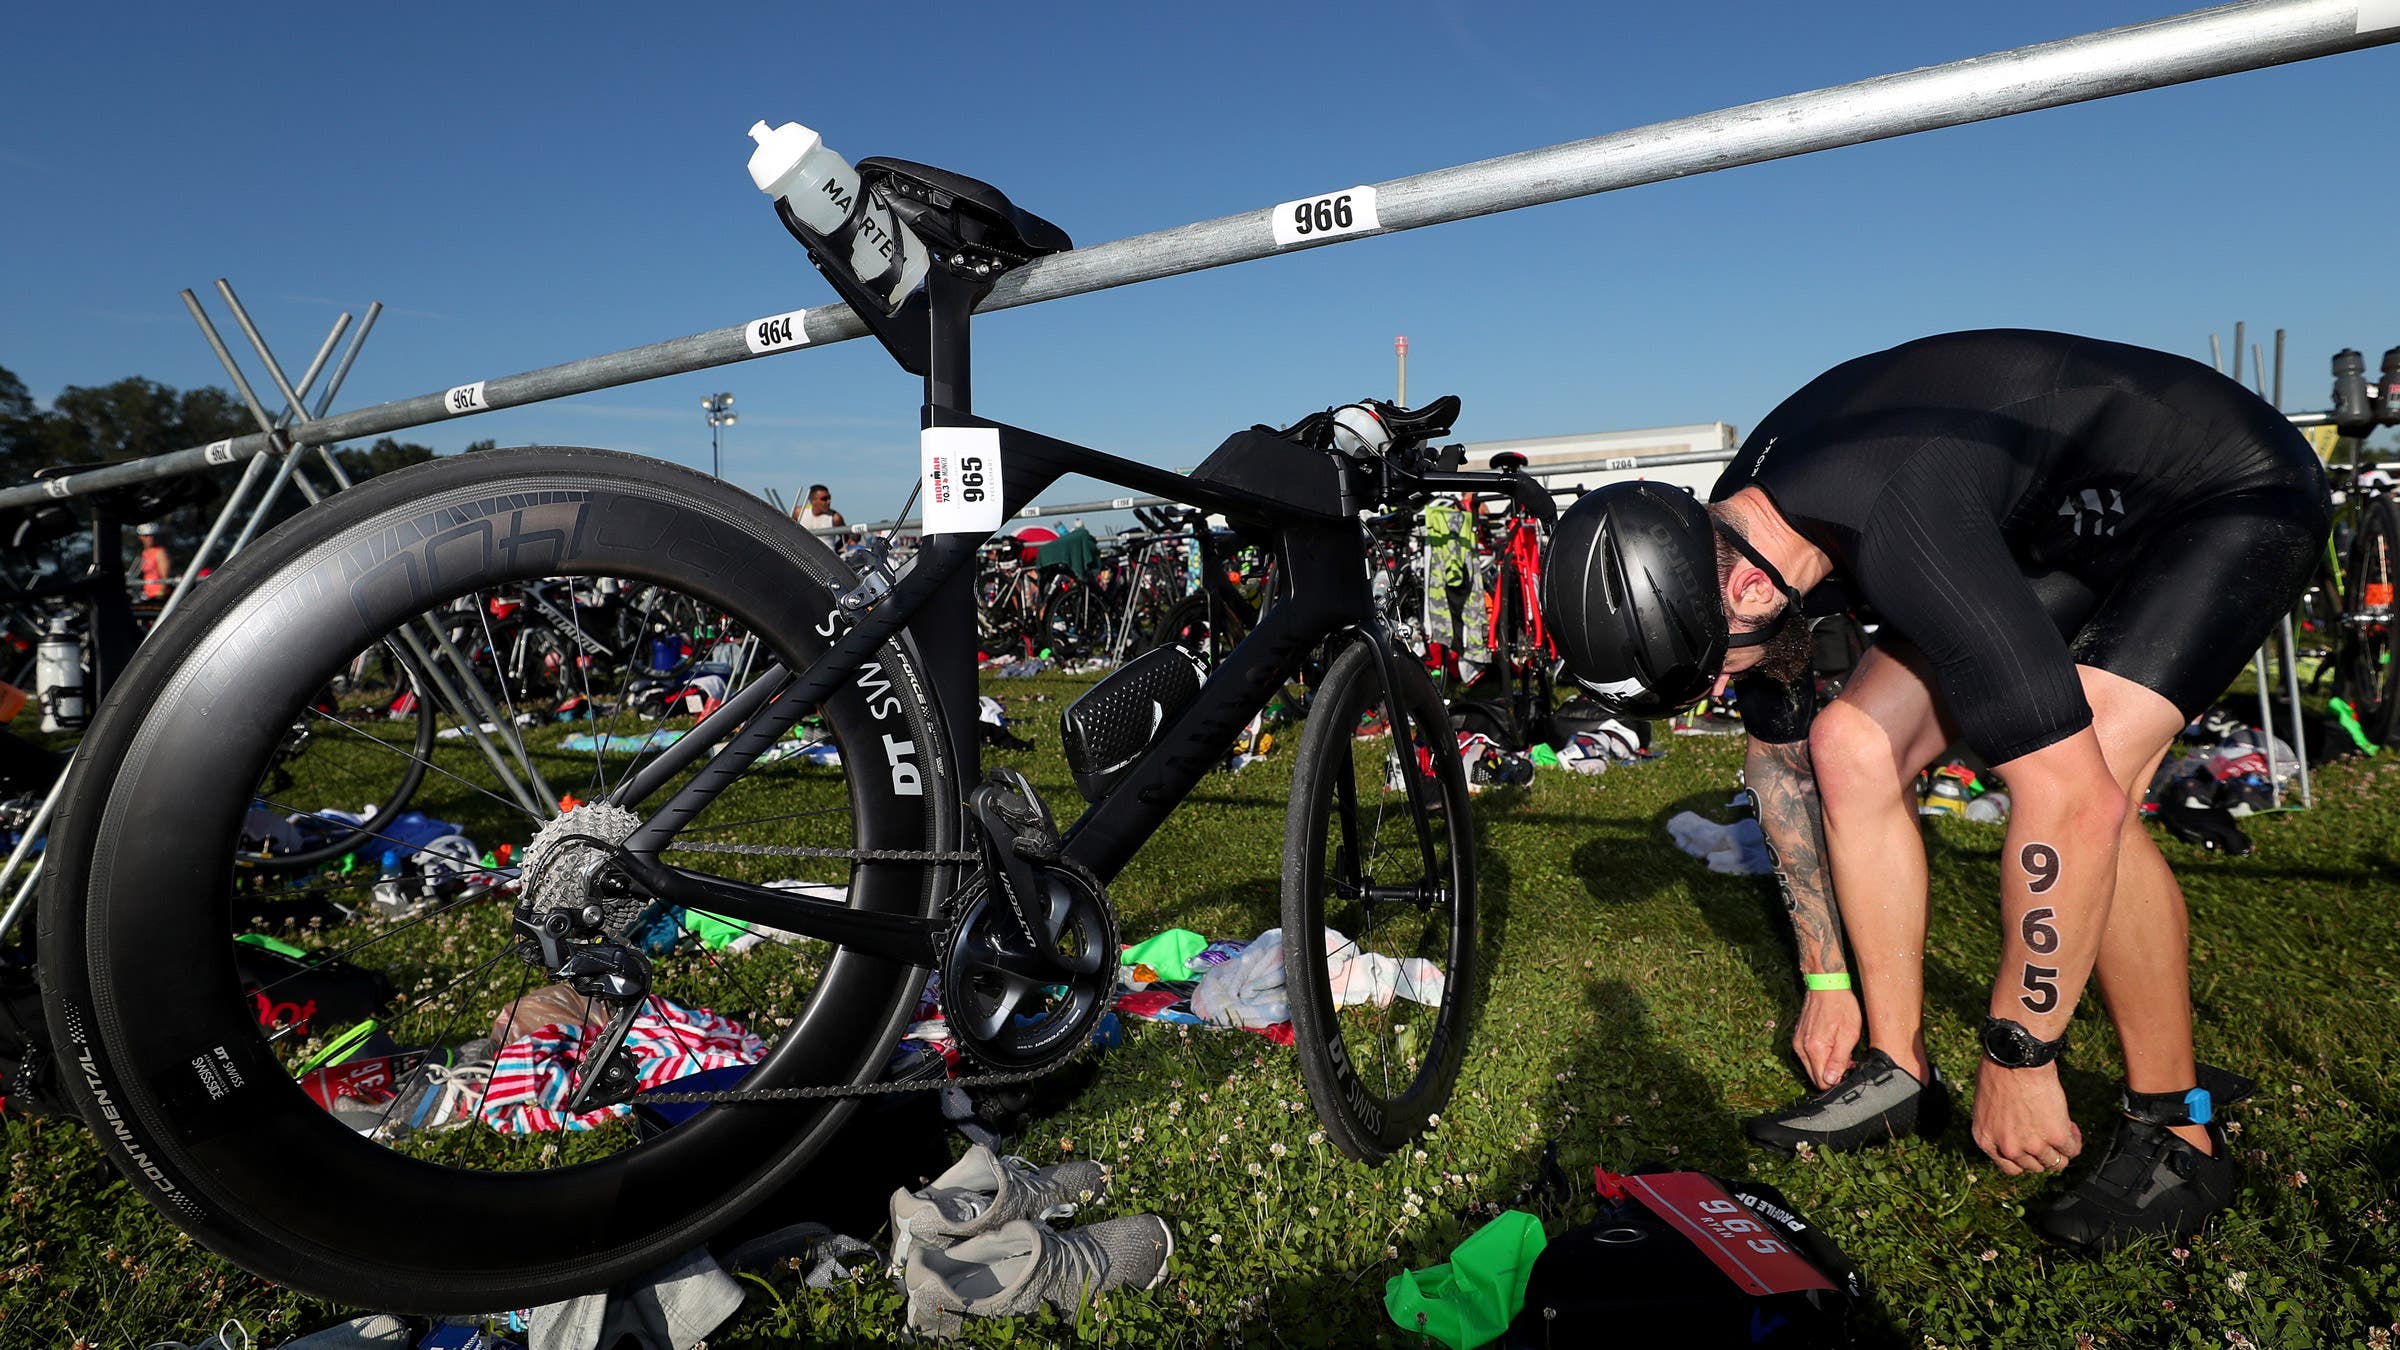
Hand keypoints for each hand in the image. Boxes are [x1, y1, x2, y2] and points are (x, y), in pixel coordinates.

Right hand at [1792, 988, 1861, 1089]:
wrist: (1825, 985)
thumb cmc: (1841, 1006)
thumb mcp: (1849, 1034)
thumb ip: (1839, 1059)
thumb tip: (1831, 1080)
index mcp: (1815, 1049)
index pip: (1822, 1082)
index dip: (1838, 1079)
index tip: (1849, 1067)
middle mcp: (1801, 1048)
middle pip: (1815, 1077)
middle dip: (1831, 1074)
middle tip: (1847, 1059)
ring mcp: (1797, 1043)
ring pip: (1812, 1068)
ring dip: (1826, 1065)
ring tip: (1840, 1049)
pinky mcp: (1797, 1038)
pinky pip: (1808, 1057)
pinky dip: (1820, 1056)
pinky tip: (1831, 1044)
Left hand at [1972, 1059, 2081, 1174]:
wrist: (2016, 1059)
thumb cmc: (1998, 1072)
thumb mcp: (1986, 1106)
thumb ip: (1998, 1126)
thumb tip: (2015, 1132)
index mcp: (1986, 1140)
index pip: (2011, 1167)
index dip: (2025, 1158)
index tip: (2033, 1148)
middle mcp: (2008, 1148)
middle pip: (2034, 1167)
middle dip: (2044, 1153)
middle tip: (2050, 1136)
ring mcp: (2032, 1145)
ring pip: (2055, 1162)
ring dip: (2061, 1150)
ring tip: (2063, 1131)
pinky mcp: (2056, 1136)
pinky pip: (2072, 1149)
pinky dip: (2074, 1141)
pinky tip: (2072, 1127)